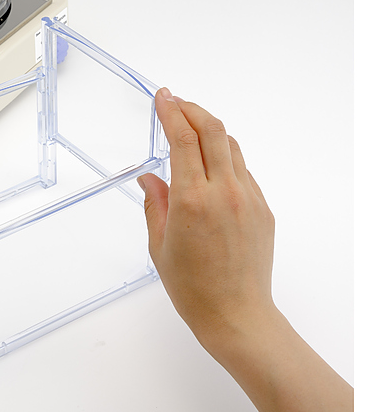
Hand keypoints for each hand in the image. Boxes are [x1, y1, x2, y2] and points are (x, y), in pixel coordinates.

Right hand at [138, 88, 274, 342]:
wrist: (236, 314)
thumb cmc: (193, 287)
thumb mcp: (159, 245)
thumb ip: (155, 203)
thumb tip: (149, 178)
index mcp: (192, 200)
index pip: (183, 140)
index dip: (171, 112)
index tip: (163, 97)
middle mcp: (224, 192)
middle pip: (213, 130)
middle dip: (192, 109)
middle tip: (176, 102)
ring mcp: (249, 198)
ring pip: (231, 146)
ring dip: (210, 129)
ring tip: (192, 128)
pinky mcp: (262, 208)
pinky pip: (243, 170)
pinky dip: (224, 156)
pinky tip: (211, 165)